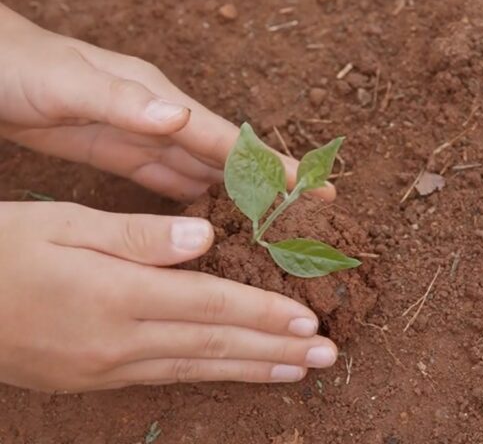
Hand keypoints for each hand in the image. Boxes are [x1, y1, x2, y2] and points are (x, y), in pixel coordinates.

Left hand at [0, 3, 334, 201]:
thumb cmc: (24, 69)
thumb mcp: (69, 83)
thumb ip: (124, 102)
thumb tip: (179, 117)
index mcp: (160, 102)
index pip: (228, 141)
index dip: (272, 165)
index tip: (314, 187)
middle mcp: (162, 121)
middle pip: (228, 160)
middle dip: (270, 183)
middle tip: (310, 213)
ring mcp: (145, 139)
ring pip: (204, 175)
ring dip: (238, 198)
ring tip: (273, 226)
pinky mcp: (123, 156)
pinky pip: (170, 184)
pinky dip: (195, 203)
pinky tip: (210, 223)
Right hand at [0, 202, 337, 391]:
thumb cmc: (2, 250)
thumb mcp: (61, 224)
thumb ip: (136, 234)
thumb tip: (203, 236)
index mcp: (116, 293)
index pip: (212, 304)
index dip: (265, 312)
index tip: (310, 319)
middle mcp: (119, 339)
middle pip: (215, 345)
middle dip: (277, 350)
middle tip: (330, 356)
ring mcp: (107, 367)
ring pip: (198, 369)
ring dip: (254, 369)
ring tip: (301, 371)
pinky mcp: (95, 379)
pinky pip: (167, 377)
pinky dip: (211, 376)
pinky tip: (237, 373)